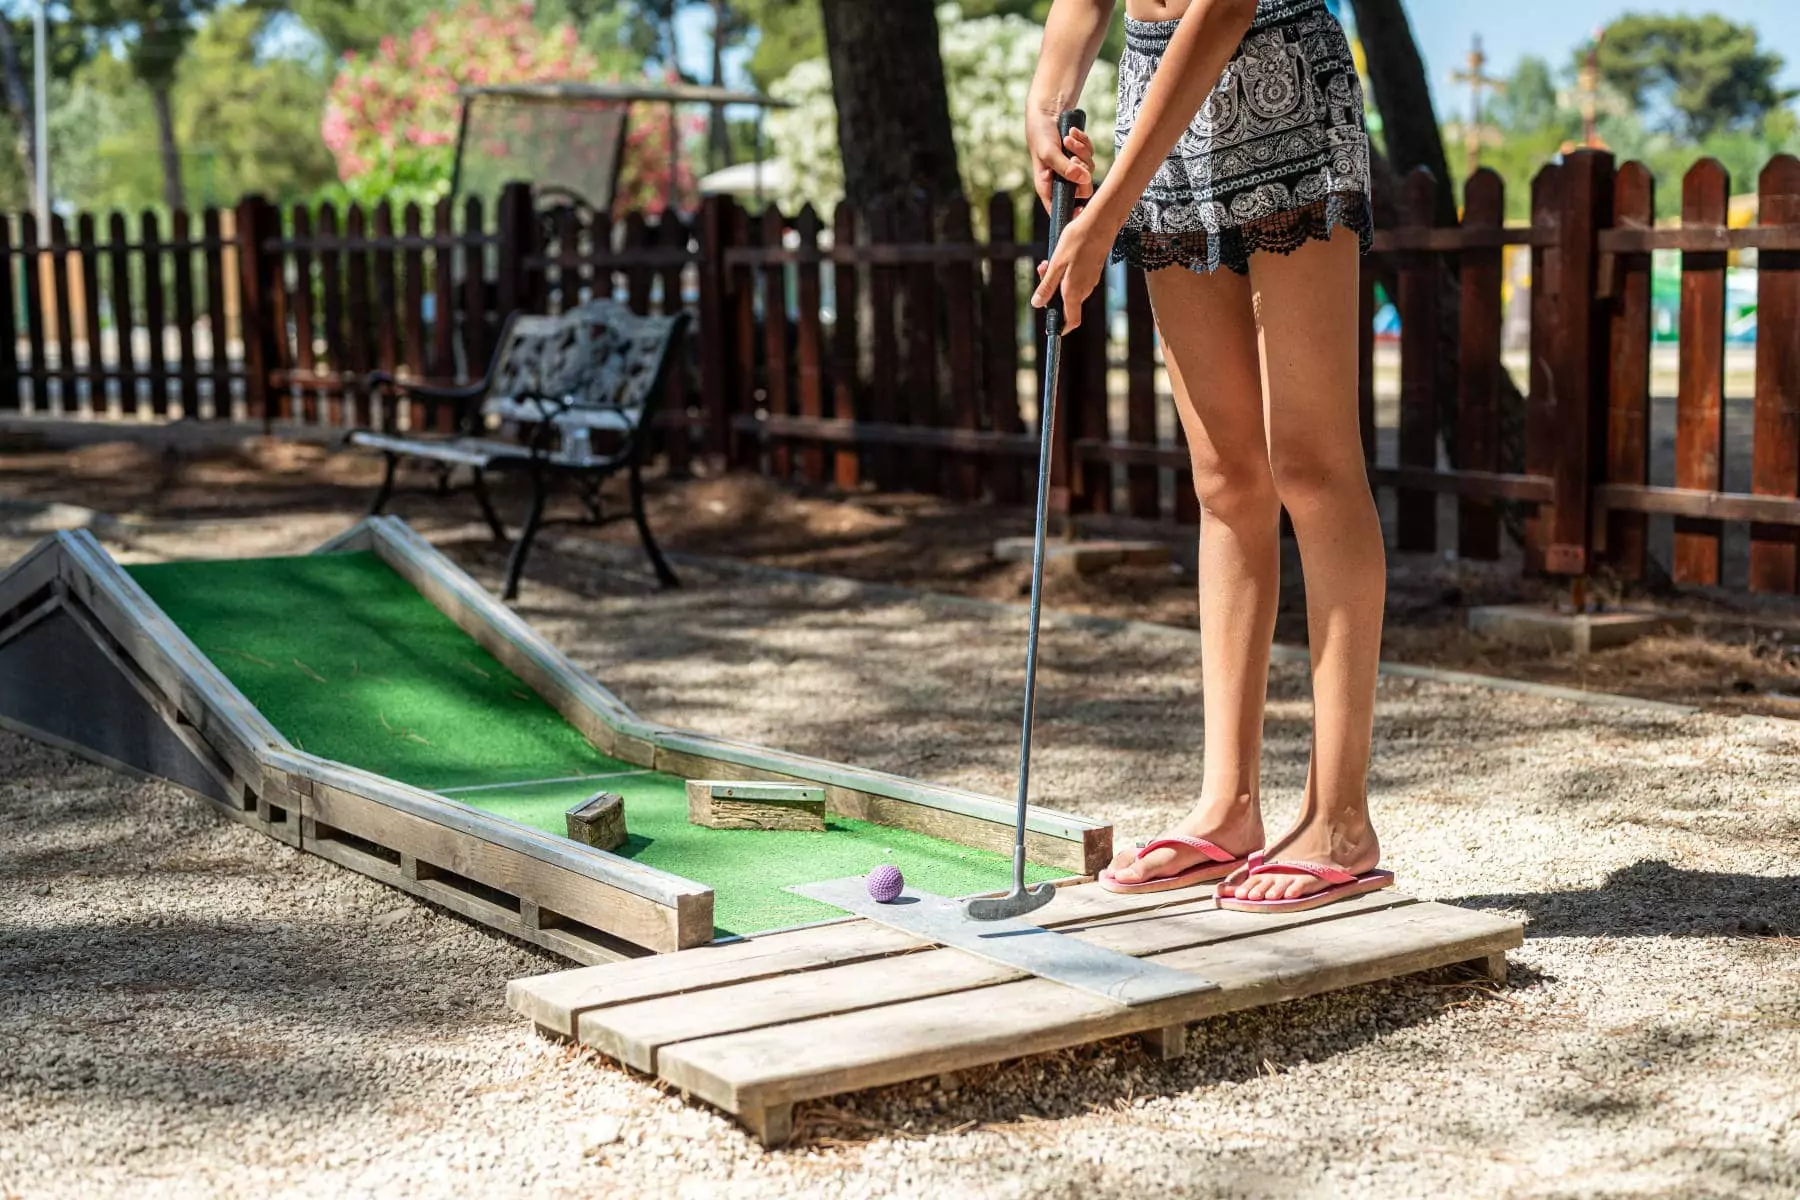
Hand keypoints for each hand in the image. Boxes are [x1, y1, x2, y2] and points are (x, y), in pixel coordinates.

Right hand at [1027, 111, 1094, 213]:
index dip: (1071, 212)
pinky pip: (1091, 154)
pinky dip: (1084, 142)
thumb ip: (1064, 168)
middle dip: (1080, 172)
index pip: (1060, 208)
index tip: (1081, 209)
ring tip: (1067, 139)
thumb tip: (1084, 180)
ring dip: (1080, 151)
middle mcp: (1061, 180)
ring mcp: (1073, 168)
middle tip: (1073, 158)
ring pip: (1089, 170)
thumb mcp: (1048, 152)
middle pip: (1082, 189)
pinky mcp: (1081, 156)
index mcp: (1047, 185)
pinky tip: (1073, 133)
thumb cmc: (1040, 135)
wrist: (1047, 112)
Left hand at [1030, 201, 1116, 333]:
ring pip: (1070, 288)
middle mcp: (1085, 289)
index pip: (1071, 320)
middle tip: (1042, 270)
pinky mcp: (1093, 270)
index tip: (1051, 329)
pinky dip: (1066, 272)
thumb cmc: (1077, 240)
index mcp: (1074, 291)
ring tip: (1050, 259)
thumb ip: (1047, 286)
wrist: (1101, 221)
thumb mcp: (1056, 263)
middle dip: (1051, 293)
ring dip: (1057, 279)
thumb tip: (1037, 304)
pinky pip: (1077, 278)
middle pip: (1066, 303)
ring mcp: (1091, 279)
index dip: (1061, 328)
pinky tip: (1062, 255)